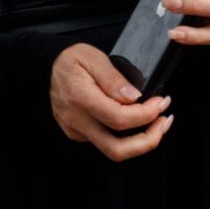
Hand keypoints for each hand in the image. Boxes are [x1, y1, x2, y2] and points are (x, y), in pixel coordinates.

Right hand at [51, 42, 174, 160]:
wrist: (46, 68)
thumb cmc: (69, 60)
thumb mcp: (94, 58)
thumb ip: (114, 79)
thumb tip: (134, 97)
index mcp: (81, 98)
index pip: (119, 119)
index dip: (146, 115)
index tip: (161, 103)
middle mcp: (77, 120)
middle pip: (117, 149)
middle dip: (148, 141)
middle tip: (163, 123)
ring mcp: (76, 130)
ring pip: (112, 150)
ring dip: (140, 142)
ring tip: (156, 123)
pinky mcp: (78, 134)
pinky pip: (105, 142)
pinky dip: (126, 136)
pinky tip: (136, 121)